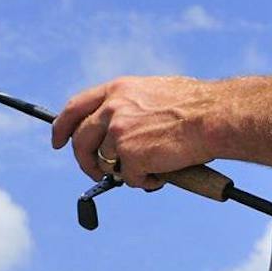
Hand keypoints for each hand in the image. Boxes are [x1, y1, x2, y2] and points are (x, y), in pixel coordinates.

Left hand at [51, 75, 213, 188]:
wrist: (213, 117)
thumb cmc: (195, 107)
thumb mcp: (154, 92)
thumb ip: (130, 106)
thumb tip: (120, 130)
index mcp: (117, 90)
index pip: (75, 108)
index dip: (62, 127)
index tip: (58, 141)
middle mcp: (112, 109)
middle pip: (80, 141)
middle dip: (85, 161)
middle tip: (97, 173)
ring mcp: (119, 134)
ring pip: (108, 164)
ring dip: (126, 171)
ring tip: (154, 166)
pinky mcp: (130, 156)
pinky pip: (129, 179)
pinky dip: (145, 180)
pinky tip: (163, 171)